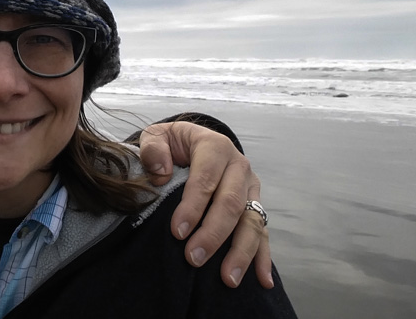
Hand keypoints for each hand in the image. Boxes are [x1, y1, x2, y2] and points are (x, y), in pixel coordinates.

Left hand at [138, 121, 273, 288]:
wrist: (193, 142)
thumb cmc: (172, 144)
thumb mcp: (157, 135)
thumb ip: (152, 148)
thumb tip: (160, 172)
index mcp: (215, 147)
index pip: (206, 179)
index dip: (193, 206)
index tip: (178, 232)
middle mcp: (238, 166)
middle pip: (231, 203)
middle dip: (213, 234)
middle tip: (194, 258)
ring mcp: (250, 187)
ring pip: (251, 221)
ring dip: (241, 252)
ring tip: (228, 278)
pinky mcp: (255, 205)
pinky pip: (262, 232)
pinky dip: (262, 257)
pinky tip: (263, 280)